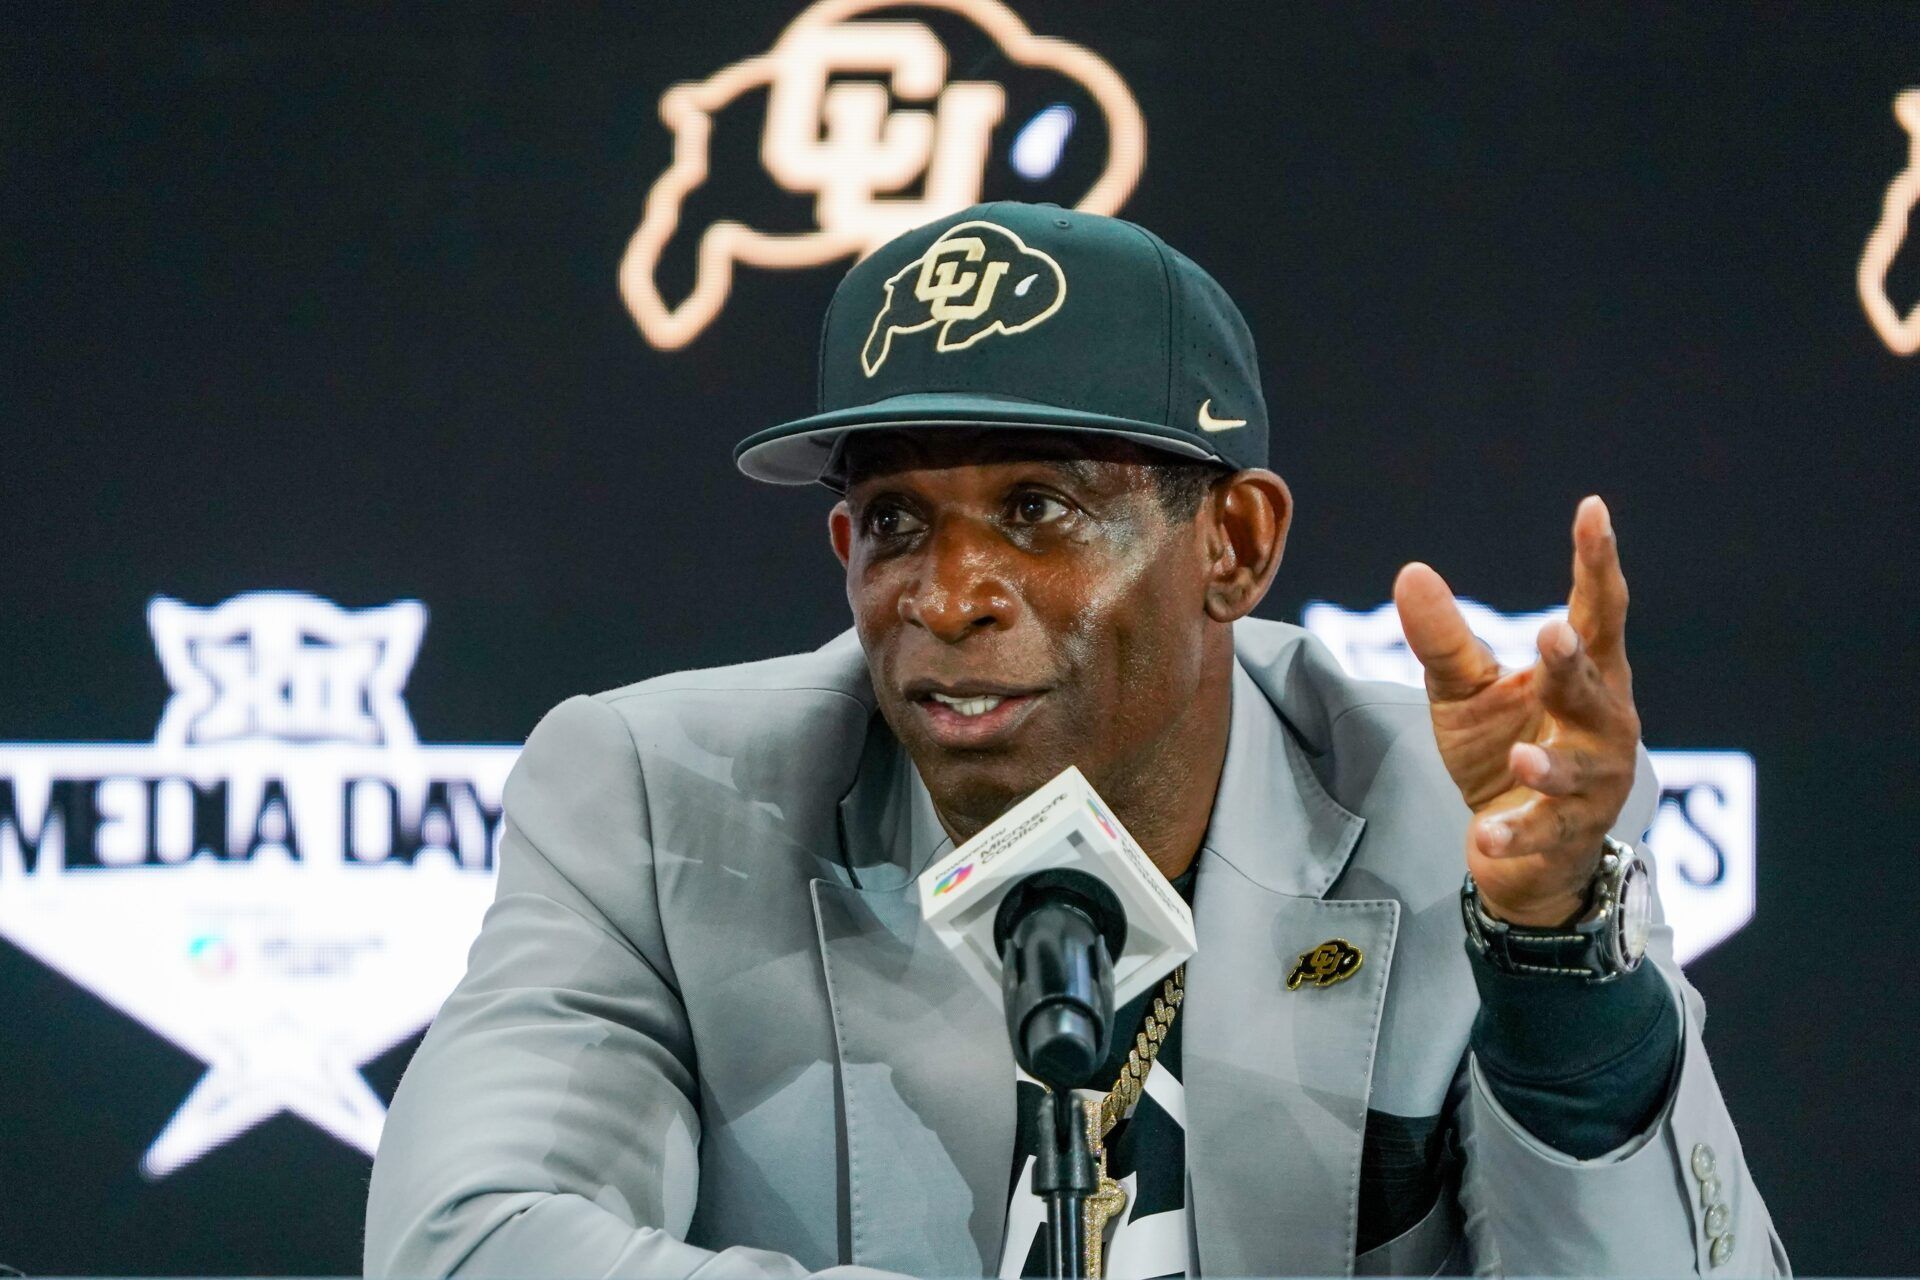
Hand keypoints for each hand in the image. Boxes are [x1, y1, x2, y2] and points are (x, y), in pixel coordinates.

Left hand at [1393, 496, 1641, 926]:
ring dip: (1550, 762)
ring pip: (1576, 769)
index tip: (1593, 510)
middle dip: (1572, 664)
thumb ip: (1446, 639)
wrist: (1522, 850)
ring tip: (1521, 755)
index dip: (1597, 562)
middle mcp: (1603, 722)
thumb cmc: (1503, 750)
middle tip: (1553, 632)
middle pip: (1591, 686)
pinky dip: (1516, 835)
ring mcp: (1593, 783)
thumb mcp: (1466, 691)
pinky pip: (1542, 834)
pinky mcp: (1568, 835)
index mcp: (1587, 673)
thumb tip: (1411, 570)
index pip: (1596, 611)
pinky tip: (1486, 837)